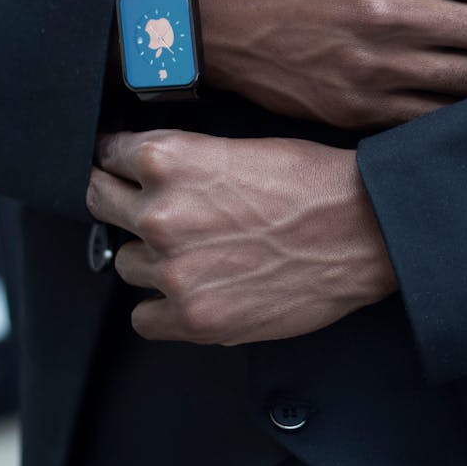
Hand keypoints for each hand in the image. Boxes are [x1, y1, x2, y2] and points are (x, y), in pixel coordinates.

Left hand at [87, 130, 396, 344]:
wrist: (365, 231)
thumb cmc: (314, 183)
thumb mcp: (239, 147)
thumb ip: (182, 163)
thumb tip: (144, 175)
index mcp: (167, 159)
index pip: (107, 157)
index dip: (117, 163)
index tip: (122, 171)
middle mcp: (159, 214)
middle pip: (101, 204)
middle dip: (123, 204)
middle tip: (157, 212)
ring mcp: (174, 270)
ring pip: (125, 264)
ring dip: (151, 259)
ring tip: (196, 254)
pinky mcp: (194, 318)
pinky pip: (143, 318)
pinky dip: (162, 308)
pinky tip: (192, 293)